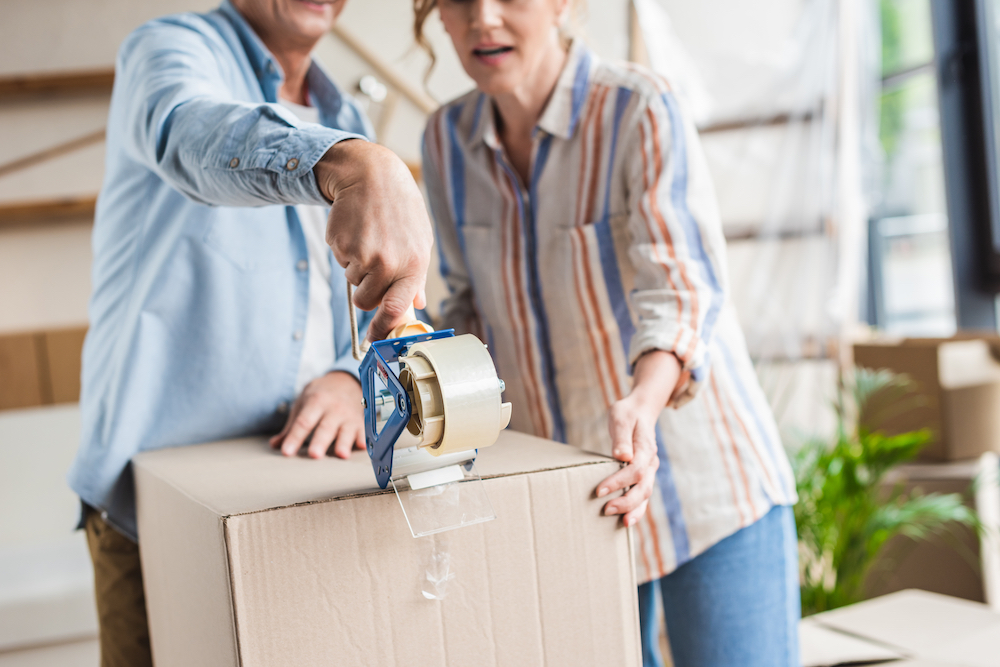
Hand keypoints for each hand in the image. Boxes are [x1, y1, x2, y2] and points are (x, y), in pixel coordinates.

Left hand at [269, 371, 364, 458]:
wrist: (345, 380)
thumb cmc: (321, 395)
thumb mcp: (303, 404)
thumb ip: (291, 427)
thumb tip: (274, 445)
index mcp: (316, 402)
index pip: (303, 422)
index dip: (294, 437)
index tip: (286, 452)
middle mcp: (333, 408)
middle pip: (325, 427)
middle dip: (320, 441)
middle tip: (314, 455)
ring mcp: (348, 415)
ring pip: (346, 431)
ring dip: (344, 443)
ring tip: (341, 455)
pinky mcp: (361, 421)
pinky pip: (363, 431)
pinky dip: (363, 439)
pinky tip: (361, 447)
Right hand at [314, 140, 432, 341]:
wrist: (371, 175)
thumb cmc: (400, 209)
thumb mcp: (419, 240)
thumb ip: (416, 276)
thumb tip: (417, 305)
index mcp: (414, 265)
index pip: (396, 309)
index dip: (384, 329)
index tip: (375, 340)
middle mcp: (389, 263)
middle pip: (367, 301)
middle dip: (365, 293)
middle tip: (371, 268)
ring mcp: (364, 254)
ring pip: (353, 282)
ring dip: (356, 268)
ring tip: (369, 239)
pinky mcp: (342, 245)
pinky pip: (340, 261)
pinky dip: (346, 251)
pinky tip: (357, 230)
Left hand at [596, 350, 680, 525]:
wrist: (640, 411)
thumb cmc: (627, 414)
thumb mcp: (621, 419)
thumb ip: (621, 438)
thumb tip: (622, 456)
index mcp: (646, 448)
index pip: (635, 470)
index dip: (618, 482)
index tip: (599, 490)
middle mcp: (650, 462)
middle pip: (643, 487)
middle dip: (626, 502)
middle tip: (606, 510)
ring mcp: (649, 470)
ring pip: (646, 494)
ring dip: (634, 509)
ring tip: (622, 523)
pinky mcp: (643, 475)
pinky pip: (642, 495)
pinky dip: (637, 508)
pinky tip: (626, 519)